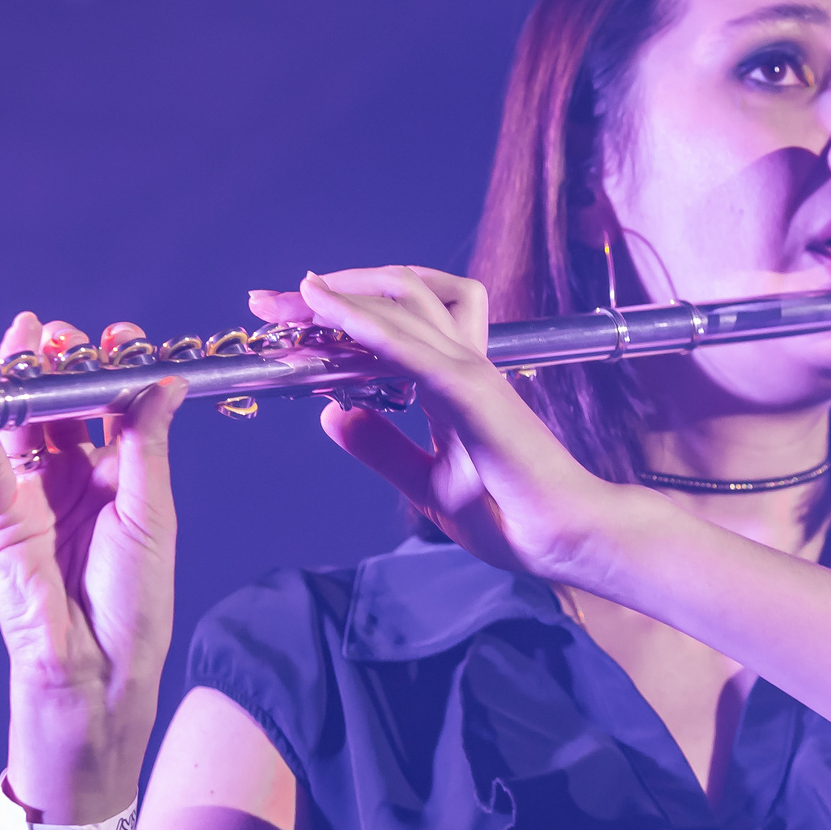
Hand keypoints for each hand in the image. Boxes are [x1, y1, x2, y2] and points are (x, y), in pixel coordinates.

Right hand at [0, 314, 186, 817]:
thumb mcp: (149, 515)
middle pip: (59, 409)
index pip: (110, 409)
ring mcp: (33, 500)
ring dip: (20, 381)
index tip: (121, 338)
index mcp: (118, 481)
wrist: (95, 676)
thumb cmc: (134, 606)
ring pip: (20, 427)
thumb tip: (166, 382)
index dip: (112, 371)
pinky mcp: (0, 523)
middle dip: (60, 364)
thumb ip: (145, 447)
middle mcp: (73, 484)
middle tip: (62, 331)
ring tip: (24, 338)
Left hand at [249, 268, 646, 585]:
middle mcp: (461, 363)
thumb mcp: (425, 482)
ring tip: (295, 296)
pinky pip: (413, 349)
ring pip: (404, 304)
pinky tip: (330, 314)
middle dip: (330, 291)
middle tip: (269, 301)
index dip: (337, 314)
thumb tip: (332, 415)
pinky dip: (368, 326)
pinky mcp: (472, 392)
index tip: (284, 317)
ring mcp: (469, 372)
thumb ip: (382, 446)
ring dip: (343, 295)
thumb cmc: (510, 514)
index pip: (392, 326)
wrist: (561, 538)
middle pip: (394, 296)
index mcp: (451, 382)